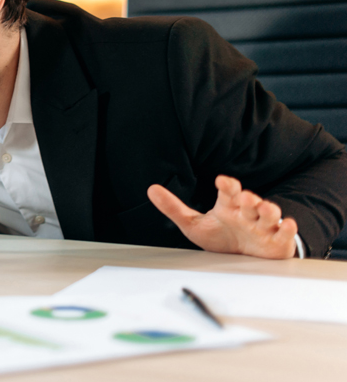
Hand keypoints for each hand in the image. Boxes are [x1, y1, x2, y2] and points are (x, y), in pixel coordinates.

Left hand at [147, 175, 297, 258]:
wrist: (242, 258)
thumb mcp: (193, 224)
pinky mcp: (278, 241)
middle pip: (251, 201)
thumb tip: (152, 190)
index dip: (227, 185)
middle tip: (246, 197)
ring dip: (268, 210)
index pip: (229, 192)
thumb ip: (173, 208)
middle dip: (250, 198)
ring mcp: (264, 227)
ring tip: (264, 209)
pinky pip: (285, 233)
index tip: (221, 181)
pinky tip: (286, 225)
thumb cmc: (220, 236)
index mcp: (229, 207)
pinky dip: (287, 229)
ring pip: (270, 214)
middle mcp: (248, 214)